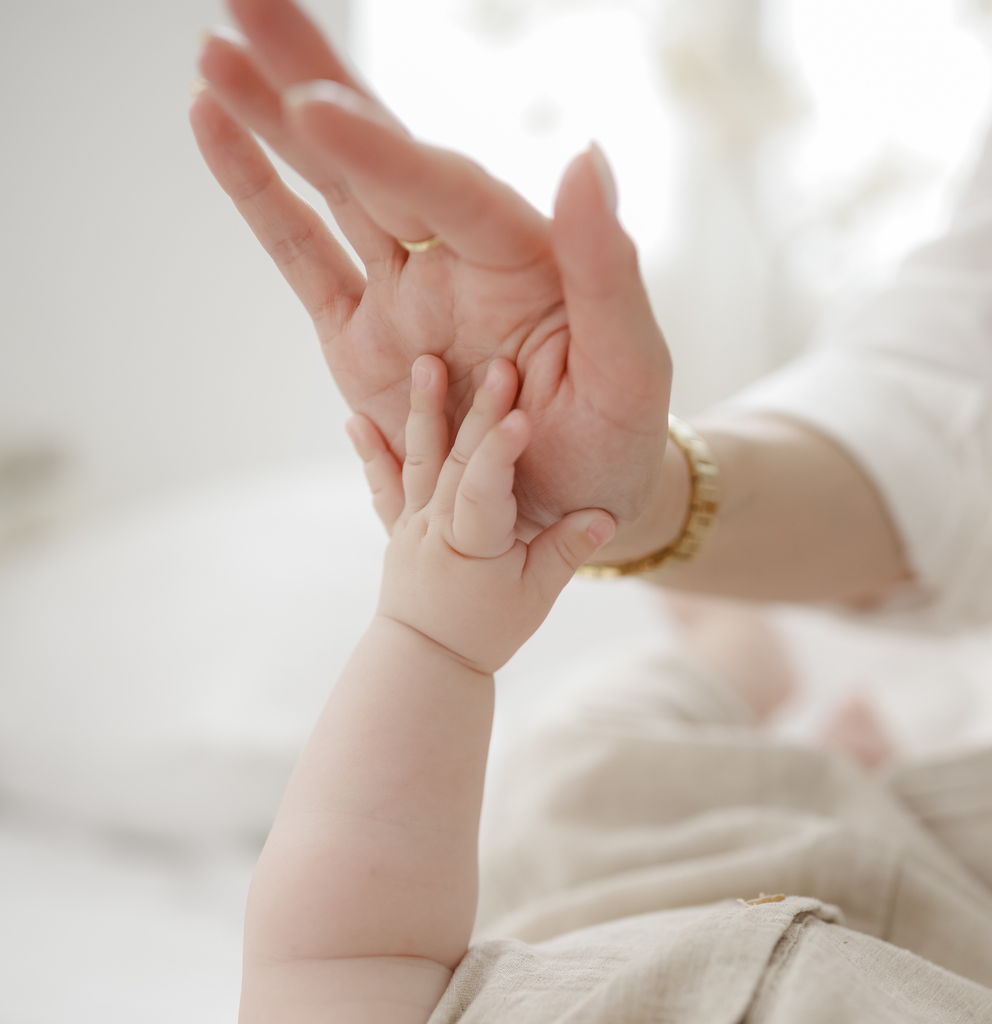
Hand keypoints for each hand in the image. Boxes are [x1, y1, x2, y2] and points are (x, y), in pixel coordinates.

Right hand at [190, 0, 672, 531]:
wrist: (580, 510)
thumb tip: (586, 152)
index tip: (316, 105)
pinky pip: (302, 256)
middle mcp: (457, 254)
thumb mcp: (630, 368)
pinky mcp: (360, 335)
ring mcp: (403, 291)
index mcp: (523, 254)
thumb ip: (607, 268)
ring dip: (268, 117)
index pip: (443, 190)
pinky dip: (259, 195)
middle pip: (375, 148)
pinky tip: (213, 126)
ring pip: (328, 187)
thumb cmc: (617, 441)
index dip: (379, 149)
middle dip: (311, 70)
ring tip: (208, 47)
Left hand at [349, 354, 614, 671]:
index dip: (502, 452)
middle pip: (459, 462)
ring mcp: (413, 523)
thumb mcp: (537, 597)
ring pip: (419, 460)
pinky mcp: (400, 525)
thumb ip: (567, 552)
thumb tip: (606, 517)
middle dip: (480, 411)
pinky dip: (371, 451)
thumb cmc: (487, 630)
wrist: (426, 660)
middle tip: (499, 365)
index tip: (521, 416)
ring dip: (423, 410)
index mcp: (473, 544)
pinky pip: (384, 484)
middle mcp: (437, 527)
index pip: (487, 490)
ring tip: (425, 363)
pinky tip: (354, 419)